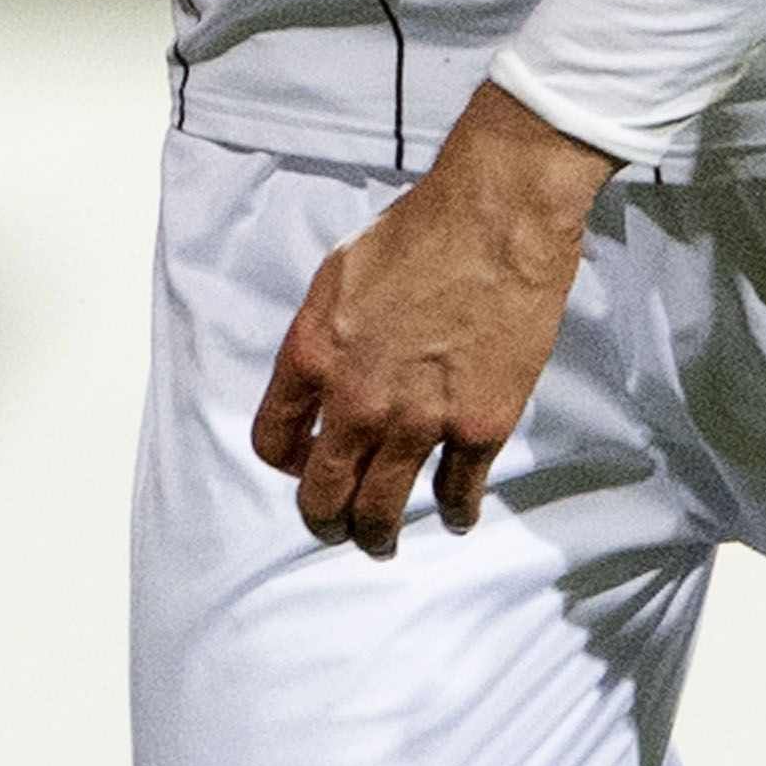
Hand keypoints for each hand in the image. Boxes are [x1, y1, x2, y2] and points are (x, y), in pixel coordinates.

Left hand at [250, 82, 615, 559]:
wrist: (493, 223)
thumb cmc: (412, 236)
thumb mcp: (336, 279)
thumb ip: (322, 343)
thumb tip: (318, 389)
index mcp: (312, 354)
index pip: (272, 441)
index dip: (286, 464)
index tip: (303, 465)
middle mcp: (356, 399)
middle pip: (322, 496)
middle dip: (325, 521)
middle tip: (337, 528)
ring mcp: (419, 422)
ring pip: (383, 515)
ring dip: (378, 537)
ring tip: (381, 542)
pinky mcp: (478, 430)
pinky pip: (456, 499)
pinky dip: (454, 514)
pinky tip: (454, 514)